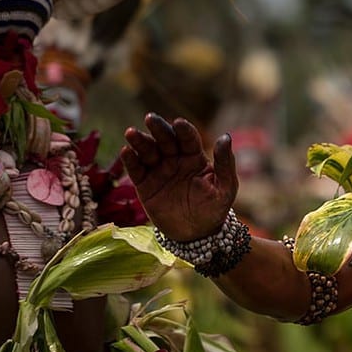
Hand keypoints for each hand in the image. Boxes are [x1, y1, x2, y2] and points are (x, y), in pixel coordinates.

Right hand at [121, 113, 236, 240]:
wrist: (197, 234)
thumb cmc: (215, 207)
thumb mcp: (226, 186)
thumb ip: (225, 162)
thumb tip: (226, 136)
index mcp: (195, 157)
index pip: (189, 139)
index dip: (183, 130)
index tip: (178, 123)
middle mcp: (175, 160)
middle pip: (166, 140)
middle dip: (159, 129)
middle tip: (150, 118)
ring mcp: (159, 171)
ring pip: (148, 152)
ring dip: (140, 141)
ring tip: (131, 133)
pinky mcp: (145, 185)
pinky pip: (136, 170)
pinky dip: (130, 161)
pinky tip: (126, 151)